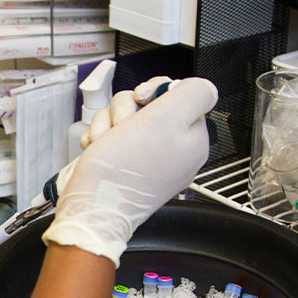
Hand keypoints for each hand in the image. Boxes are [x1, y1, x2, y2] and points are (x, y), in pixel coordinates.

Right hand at [43, 77, 217, 266]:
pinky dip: (100, 139)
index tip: (143, 99)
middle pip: (148, 104)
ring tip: (107, 142)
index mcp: (192, 140)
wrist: (92, 208)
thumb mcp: (167, 118)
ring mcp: (146, 159)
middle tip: (124, 125)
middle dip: (126, 109)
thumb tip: (204, 88)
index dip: (156, 91)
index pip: (179, 94)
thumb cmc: (124, 171)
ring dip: (108, 124)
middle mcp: (172, 150)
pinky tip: (100, 151)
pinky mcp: (123, 165)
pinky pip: (111, 137)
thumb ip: (194, 94)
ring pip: (125, 118)